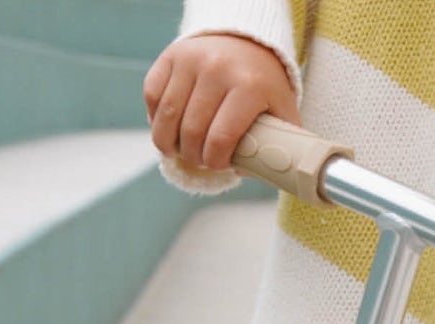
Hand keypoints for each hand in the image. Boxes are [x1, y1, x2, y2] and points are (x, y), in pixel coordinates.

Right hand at [145, 34, 299, 171]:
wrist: (246, 41)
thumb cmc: (263, 85)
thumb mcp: (282, 110)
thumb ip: (280, 143)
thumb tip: (263, 172)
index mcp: (249, 86)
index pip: (220, 139)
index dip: (215, 162)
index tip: (217, 164)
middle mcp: (217, 69)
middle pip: (190, 132)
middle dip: (193, 156)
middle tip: (200, 160)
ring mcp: (191, 59)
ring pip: (166, 116)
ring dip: (169, 143)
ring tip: (180, 151)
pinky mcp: (171, 55)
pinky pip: (152, 96)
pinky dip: (156, 118)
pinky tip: (168, 128)